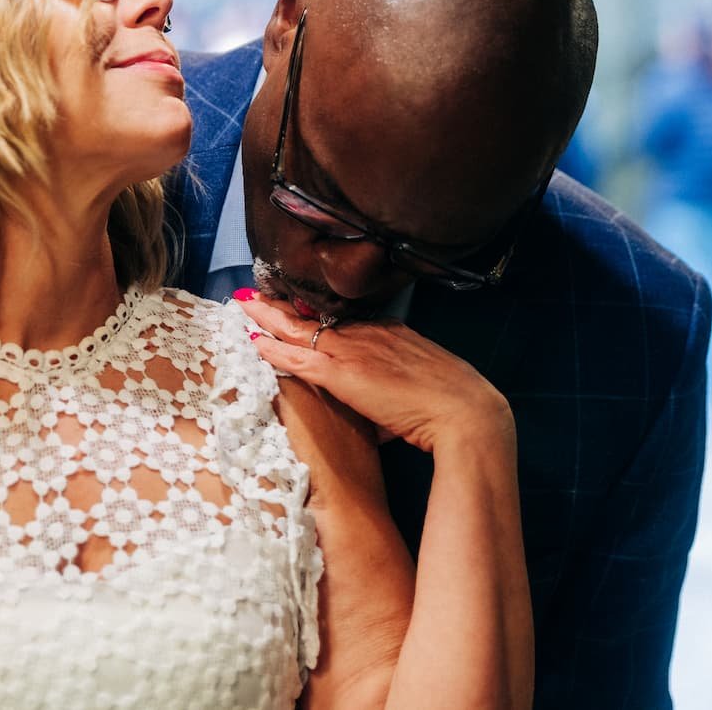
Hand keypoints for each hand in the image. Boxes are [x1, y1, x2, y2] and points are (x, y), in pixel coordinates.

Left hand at [240, 293, 513, 458]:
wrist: (465, 412)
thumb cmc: (454, 407)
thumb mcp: (424, 389)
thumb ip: (399, 394)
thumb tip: (390, 418)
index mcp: (391, 334)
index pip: (345, 321)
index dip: (319, 316)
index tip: (300, 310)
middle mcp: (370, 334)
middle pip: (318, 316)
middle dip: (286, 305)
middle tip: (259, 293)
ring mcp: (355, 352)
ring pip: (301, 329)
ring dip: (270, 318)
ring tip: (246, 305)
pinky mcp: (344, 374)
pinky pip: (299, 359)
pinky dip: (275, 351)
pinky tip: (256, 343)